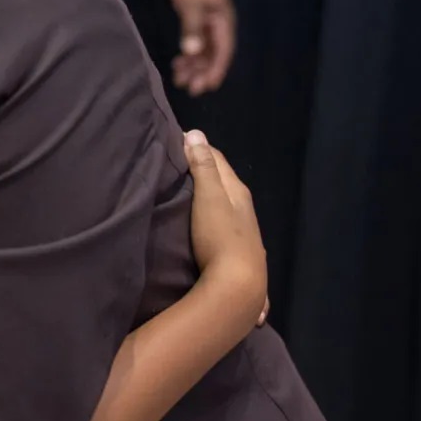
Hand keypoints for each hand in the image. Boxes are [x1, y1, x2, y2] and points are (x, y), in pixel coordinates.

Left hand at [171, 0, 235, 95]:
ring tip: (179, 80)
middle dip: (203, 73)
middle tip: (190, 89)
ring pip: (204, 53)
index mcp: (224, 24)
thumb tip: (193, 51)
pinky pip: (197, 45)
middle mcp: (220, 28)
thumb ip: (192, 28)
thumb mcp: (192, 5)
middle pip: (214, 56)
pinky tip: (178, 65)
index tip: (208, 86)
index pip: (223, 52)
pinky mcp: (200, 25)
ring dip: (194, 67)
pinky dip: (188, 56)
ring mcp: (210, 27)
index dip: (216, 70)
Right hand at [183, 131, 268, 326]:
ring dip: (210, 195)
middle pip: (224, 181)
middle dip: (204, 169)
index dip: (199, 147)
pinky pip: (225, 225)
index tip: (176, 140)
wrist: (238, 287)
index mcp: (238, 192)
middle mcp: (245, 209)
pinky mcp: (239, 253)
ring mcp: (244, 232)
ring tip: (188, 192)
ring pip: (226, 204)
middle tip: (177, 163)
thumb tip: (196, 133)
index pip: (218, 159)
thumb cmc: (220, 237)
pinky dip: (214, 216)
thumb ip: (203, 167)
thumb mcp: (209, 198)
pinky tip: (208, 224)